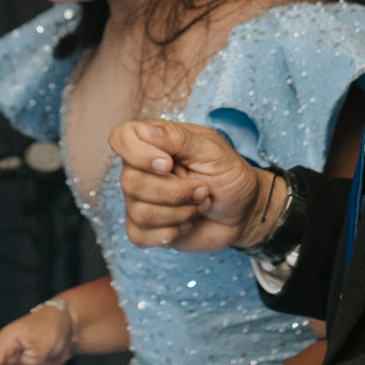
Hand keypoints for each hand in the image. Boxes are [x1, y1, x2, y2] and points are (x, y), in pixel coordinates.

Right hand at [110, 120, 279, 252]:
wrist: (243, 212)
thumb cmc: (229, 175)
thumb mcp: (212, 151)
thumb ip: (178, 138)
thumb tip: (143, 129)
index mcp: (154, 143)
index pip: (121, 138)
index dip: (138, 153)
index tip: (168, 164)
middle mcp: (140, 169)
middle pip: (131, 182)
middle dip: (175, 191)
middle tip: (203, 189)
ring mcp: (140, 200)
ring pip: (140, 212)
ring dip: (179, 212)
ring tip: (200, 204)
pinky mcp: (145, 229)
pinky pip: (139, 235)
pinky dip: (170, 232)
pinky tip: (187, 223)